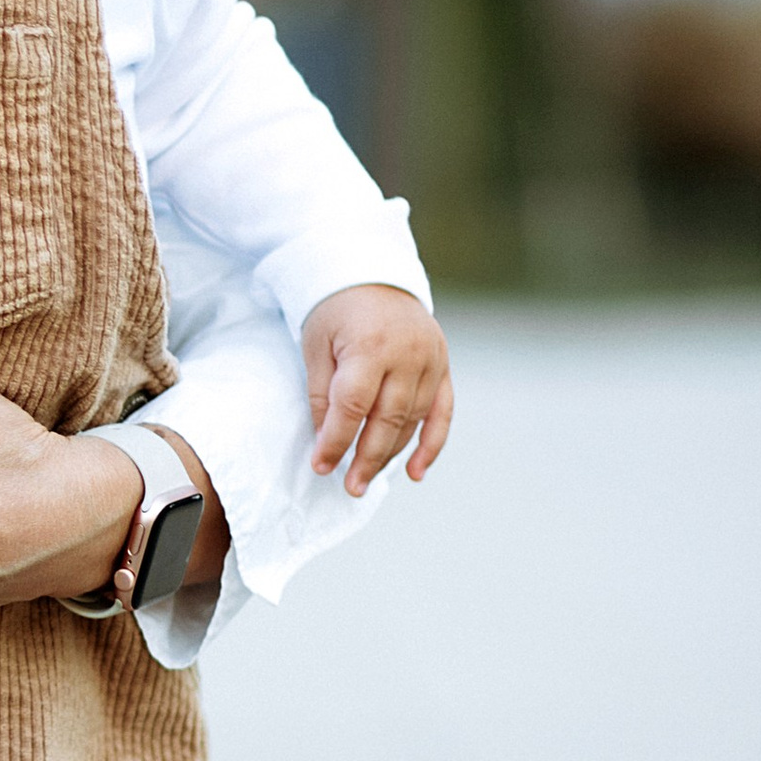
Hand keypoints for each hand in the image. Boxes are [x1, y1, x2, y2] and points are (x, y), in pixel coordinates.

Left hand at [301, 285, 452, 495]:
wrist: (371, 273)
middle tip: (349, 487)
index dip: (336, 440)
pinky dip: (431, 445)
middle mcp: (409, 355)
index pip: (352, 407)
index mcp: (371, 346)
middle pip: (387, 419)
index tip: (320, 466)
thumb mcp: (316, 345)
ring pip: (413, 420)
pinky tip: (414, 472)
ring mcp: (432, 360)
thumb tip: (327, 440)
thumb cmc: (334, 310)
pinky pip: (443, 412)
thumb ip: (322, 393)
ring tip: (365, 480)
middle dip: (365, 458)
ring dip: (390, 454)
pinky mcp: (444, 365)